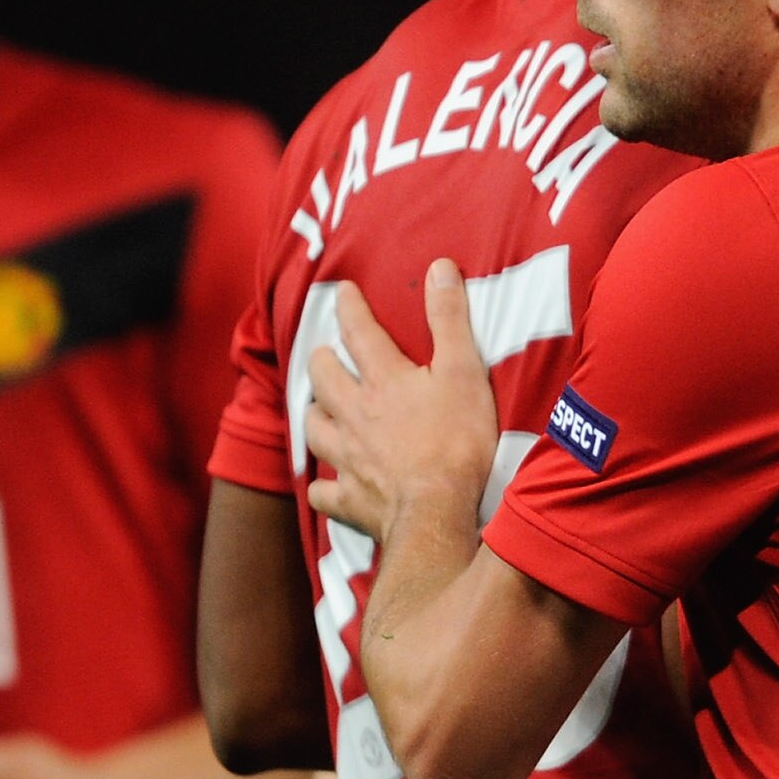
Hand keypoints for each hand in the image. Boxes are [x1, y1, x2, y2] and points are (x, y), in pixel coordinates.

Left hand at [304, 263, 496, 543]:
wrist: (437, 510)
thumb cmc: (457, 441)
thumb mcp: (464, 371)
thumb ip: (450, 320)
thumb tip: (440, 267)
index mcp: (383, 381)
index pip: (358, 332)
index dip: (350, 308)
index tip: (343, 292)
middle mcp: (354, 414)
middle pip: (322, 378)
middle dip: (321, 361)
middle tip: (327, 355)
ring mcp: (347, 457)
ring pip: (314, 429)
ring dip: (315, 415)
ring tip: (321, 410)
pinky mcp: (349, 497)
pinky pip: (323, 490)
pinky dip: (324, 484)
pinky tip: (330, 482)